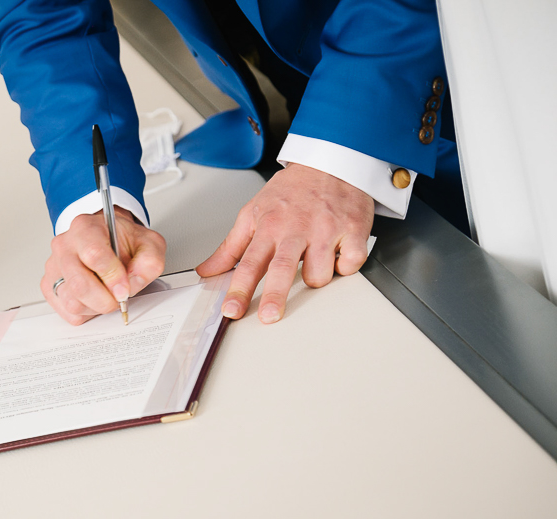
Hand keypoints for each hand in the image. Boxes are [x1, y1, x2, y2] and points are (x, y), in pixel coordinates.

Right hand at [43, 206, 165, 324]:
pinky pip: (67, 311)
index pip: (94, 254)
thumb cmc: (122, 241)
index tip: (125, 288)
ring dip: (96, 307)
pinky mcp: (49, 286)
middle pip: (79, 284)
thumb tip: (132, 285)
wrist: (107, 239)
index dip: (113, 277)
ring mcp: (54, 267)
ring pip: (72, 302)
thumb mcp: (148, 243)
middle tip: (118, 297)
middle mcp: (64, 246)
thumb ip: (149, 262)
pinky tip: (94, 298)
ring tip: (106, 294)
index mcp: (85, 228)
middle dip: (105, 299)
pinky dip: (86, 312)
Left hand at [196, 163, 373, 323]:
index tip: (232, 309)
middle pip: (282, 269)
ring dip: (316, 278)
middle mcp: (296, 229)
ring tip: (314, 261)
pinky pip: (351, 264)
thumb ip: (230, 247)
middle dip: (274, 295)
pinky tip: (338, 255)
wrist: (331, 160)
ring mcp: (326, 229)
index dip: (239, 289)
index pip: (249, 263)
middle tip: (268, 316)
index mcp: (269, 227)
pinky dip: (346, 267)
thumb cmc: (292, 190)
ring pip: (320, 274)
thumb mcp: (253, 212)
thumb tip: (207, 271)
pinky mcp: (354, 230)